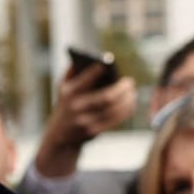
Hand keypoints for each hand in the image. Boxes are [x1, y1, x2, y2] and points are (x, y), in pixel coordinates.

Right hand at [34, 64, 136, 179]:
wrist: (60, 135)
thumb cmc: (66, 104)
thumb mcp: (62, 87)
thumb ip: (72, 71)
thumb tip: (90, 58)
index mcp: (69, 94)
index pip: (85, 81)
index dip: (96, 71)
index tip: (107, 63)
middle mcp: (76, 108)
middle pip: (106, 98)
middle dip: (121, 89)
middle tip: (130, 82)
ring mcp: (84, 121)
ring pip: (114, 110)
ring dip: (127, 100)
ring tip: (133, 92)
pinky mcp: (93, 132)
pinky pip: (114, 120)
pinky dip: (125, 111)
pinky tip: (130, 103)